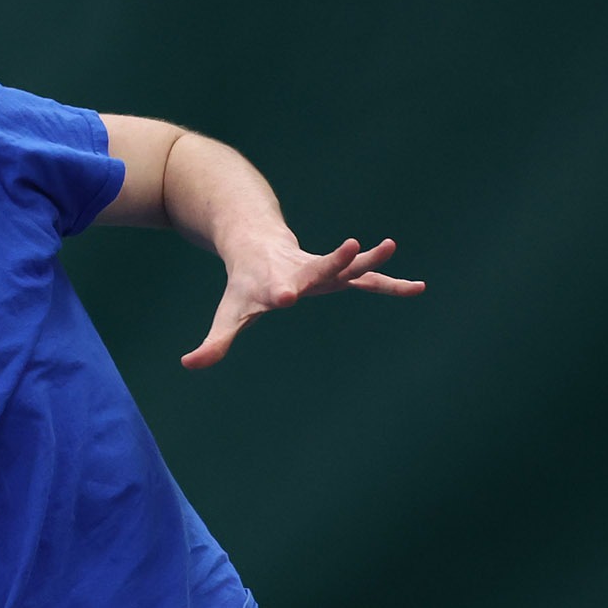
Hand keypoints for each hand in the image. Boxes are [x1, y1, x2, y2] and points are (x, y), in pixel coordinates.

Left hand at [182, 237, 422, 368]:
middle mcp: (299, 273)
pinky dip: (389, 283)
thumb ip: (214, 342)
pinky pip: (366, 280)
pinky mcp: (336, 274)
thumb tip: (189, 364)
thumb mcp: (229, 313)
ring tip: (390, 245)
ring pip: (347, 266)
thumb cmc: (243, 285)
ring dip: (368, 258)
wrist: (256, 243)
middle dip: (332, 260)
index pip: (275, 288)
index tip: (286, 296)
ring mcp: (321, 271)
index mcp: (271, 284)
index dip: (279, 291)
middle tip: (350, 246)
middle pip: (317, 266)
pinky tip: (417, 288)